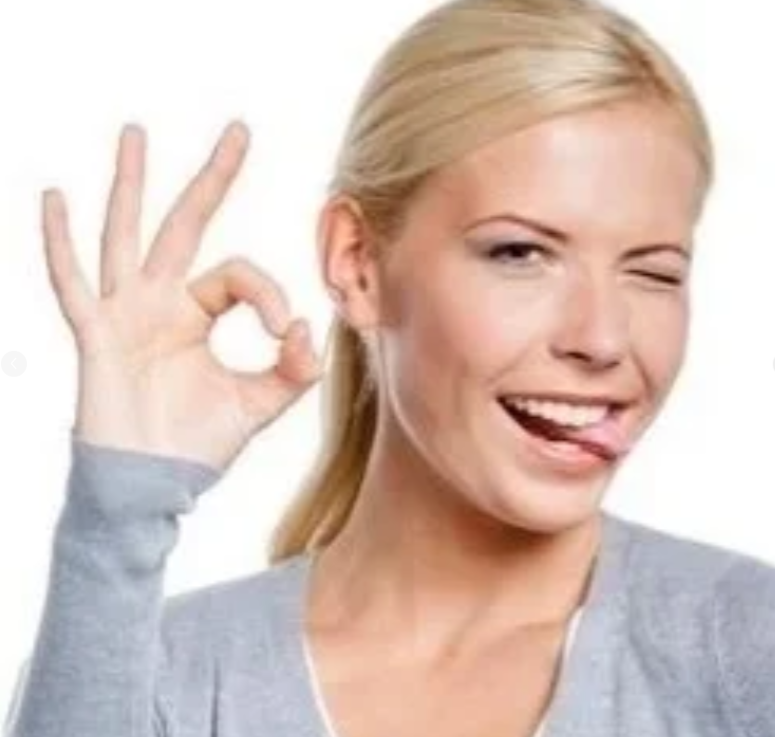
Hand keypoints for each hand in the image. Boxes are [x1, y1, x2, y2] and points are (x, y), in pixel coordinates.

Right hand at [42, 121, 322, 470]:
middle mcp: (160, 303)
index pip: (240, 274)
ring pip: (126, 235)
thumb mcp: (258, 404)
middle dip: (212, 179)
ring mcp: (123, 314)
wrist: (153, 486)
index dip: (269, 294)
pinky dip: (59, 244)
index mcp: (198, 313)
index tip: (286, 333)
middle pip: (186, 225)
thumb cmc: (197, 445)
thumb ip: (291, 370)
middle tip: (240, 130)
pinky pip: (71, 283)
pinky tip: (54, 198)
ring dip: (132, 186)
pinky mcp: (95, 336)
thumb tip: (308, 327)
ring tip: (138, 133)